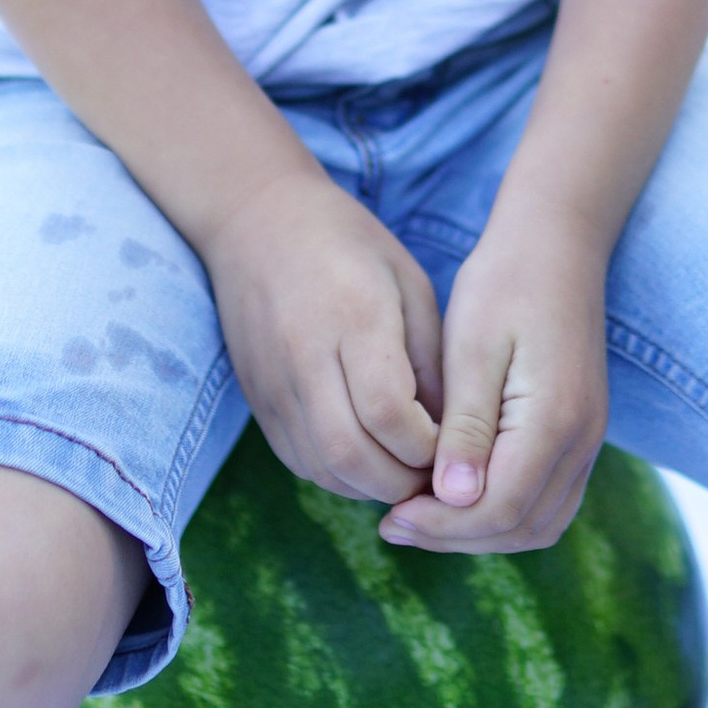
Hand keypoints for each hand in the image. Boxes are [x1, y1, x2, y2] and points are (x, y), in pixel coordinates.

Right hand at [204, 164, 444, 507]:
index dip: (427, 446)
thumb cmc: (348, 245)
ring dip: (372, 486)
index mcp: (354, 316)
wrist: (254, 221)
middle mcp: (305, 356)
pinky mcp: (258, 400)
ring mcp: (274, 383)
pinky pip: (300, 461)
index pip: (388, 412)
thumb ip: (432, 358)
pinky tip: (369, 460)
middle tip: (436, 473)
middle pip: (351, 454)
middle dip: (402, 480)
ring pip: (322, 468)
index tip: (453, 443)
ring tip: (407, 470)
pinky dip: (340, 475)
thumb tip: (451, 432)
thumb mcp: (409, 282)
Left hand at [381, 212, 610, 555]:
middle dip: (454, 537)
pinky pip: (548, 501)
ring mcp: (587, 440)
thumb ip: (466, 427)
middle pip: (520, 527)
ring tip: (420, 517)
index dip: (441, 524)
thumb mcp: (472, 349)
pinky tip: (456, 497)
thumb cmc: (505, 284)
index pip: (498, 508)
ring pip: (539, 523)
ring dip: (479, 534)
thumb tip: (453, 497)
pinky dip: (504, 515)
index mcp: (554, 420)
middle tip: (395, 525)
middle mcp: (581, 441)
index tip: (390, 516)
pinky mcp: (579, 434)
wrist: (557, 245)